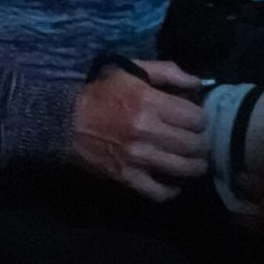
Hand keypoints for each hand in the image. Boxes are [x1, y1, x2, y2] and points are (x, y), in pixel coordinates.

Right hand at [71, 60, 208, 200]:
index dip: (200, 119)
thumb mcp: (132, 71)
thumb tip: (199, 84)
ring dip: (194, 166)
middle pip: (195, 145)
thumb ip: (169, 72)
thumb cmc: (101, 92)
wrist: (62, 119)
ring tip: (194, 161)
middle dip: (201, 143)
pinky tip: (174, 181)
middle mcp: (147, 131)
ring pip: (184, 169)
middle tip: (197, 141)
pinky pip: (159, 192)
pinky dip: (171, 190)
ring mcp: (137, 157)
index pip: (197, 119)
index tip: (195, 120)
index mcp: (150, 103)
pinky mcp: (125, 177)